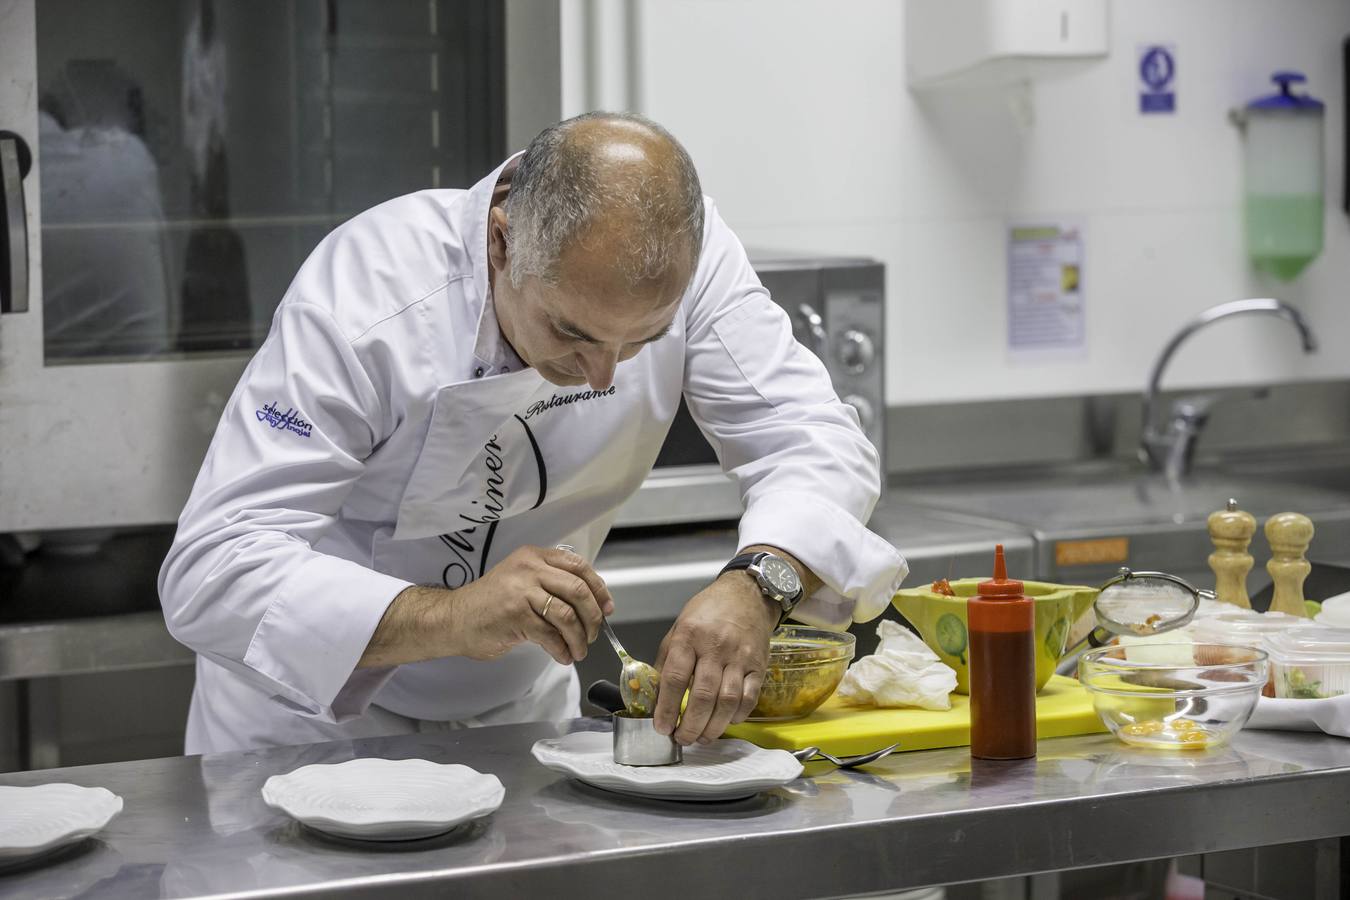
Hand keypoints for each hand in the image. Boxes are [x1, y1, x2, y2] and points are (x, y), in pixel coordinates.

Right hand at [450, 545, 613, 664]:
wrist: (454, 619)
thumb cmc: (491, 604)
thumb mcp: (522, 580)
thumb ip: (552, 584)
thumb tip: (593, 604)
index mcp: (534, 556)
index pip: (579, 567)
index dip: (599, 589)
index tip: (607, 608)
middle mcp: (529, 569)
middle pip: (578, 590)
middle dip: (593, 617)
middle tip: (593, 634)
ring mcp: (521, 591)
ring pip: (567, 615)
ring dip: (579, 638)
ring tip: (578, 650)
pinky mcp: (515, 615)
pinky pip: (550, 635)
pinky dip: (562, 649)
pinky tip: (562, 655)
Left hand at [652, 571, 777, 744]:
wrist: (747, 595)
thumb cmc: (709, 611)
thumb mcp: (679, 627)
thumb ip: (668, 660)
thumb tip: (656, 695)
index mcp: (689, 635)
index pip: (675, 678)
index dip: (666, 708)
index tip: (662, 726)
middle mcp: (715, 647)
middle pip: (702, 695)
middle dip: (690, 725)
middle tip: (682, 739)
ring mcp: (740, 657)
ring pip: (727, 701)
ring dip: (713, 726)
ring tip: (702, 737)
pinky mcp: (758, 666)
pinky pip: (749, 698)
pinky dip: (737, 716)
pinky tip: (726, 722)